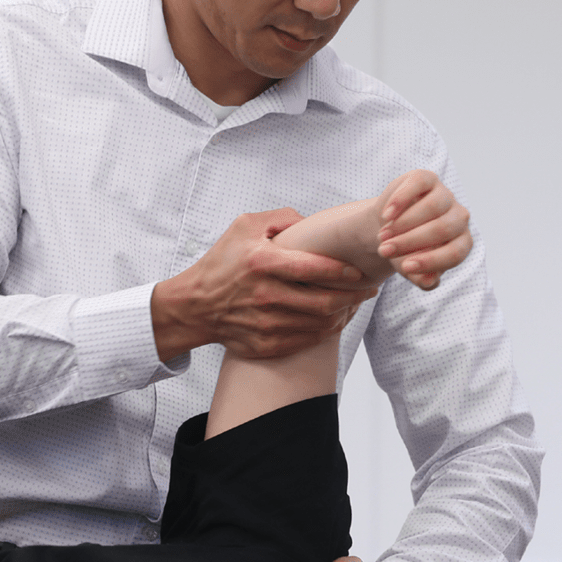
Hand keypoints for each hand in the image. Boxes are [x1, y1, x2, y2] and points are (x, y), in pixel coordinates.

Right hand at [151, 209, 380, 361]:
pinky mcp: (266, 344)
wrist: (194, 306)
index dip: (343, 272)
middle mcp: (265, 295)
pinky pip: (307, 341)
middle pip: (324, 302)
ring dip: (343, 315)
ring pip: (320, 323)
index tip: (359, 272)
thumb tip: (313, 223)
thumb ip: (282, 218)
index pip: (314, 268)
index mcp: (262, 262)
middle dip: (354, 297)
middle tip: (367, 290)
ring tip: (354, 304)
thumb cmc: (221, 263)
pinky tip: (333, 320)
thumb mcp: (244, 226)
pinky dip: (326, 331)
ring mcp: (266, 323)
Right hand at [375, 170, 472, 290]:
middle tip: (385, 251)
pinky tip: (386, 215)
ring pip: (432, 207)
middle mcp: (459, 218)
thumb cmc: (406, 252)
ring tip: (383, 236)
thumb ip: (422, 278)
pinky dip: (401, 200)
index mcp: (462, 243)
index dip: (431, 261)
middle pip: (442, 229)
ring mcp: (445, 196)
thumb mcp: (412, 268)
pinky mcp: (427, 179)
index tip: (405, 268)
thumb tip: (427, 282)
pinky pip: (419, 184)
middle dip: (410, 242)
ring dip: (403, 223)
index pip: (455, 253)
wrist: (391, 227)